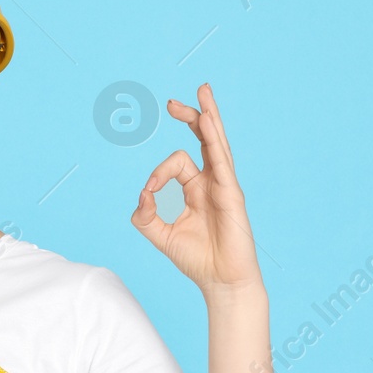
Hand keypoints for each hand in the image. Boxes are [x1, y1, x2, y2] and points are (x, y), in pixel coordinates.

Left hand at [131, 83, 263, 299]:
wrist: (221, 282)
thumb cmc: (197, 260)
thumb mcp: (161, 236)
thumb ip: (145, 216)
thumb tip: (141, 194)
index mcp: (196, 188)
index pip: (178, 163)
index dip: (158, 173)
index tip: (149, 192)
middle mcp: (212, 182)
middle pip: (203, 139)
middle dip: (191, 116)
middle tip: (172, 102)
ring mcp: (224, 185)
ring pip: (216, 142)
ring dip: (208, 116)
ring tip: (202, 91)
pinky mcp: (231, 193)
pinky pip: (221, 160)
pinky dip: (214, 139)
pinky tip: (207, 120)